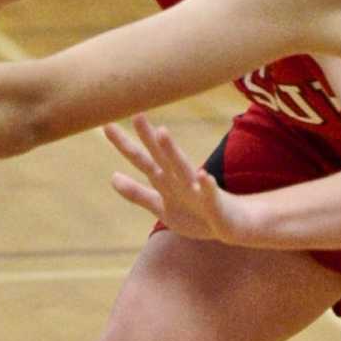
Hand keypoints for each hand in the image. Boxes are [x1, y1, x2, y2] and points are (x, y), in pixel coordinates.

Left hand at [103, 118, 241, 243]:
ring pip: (183, 168)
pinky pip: (211, 194)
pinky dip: (207, 185)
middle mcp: (180, 179)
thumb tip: (112, 177)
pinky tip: (203, 176)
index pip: (142, 159)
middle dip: (148, 137)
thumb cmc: (197, 214)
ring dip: (173, 152)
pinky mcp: (215, 203)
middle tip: (136, 115)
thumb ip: (137, 193)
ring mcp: (197, 189)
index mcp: (166, 180)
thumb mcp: (162, 206)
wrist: (232, 225)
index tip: (107, 126)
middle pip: (160, 156)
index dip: (125, 145)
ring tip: (162, 132)